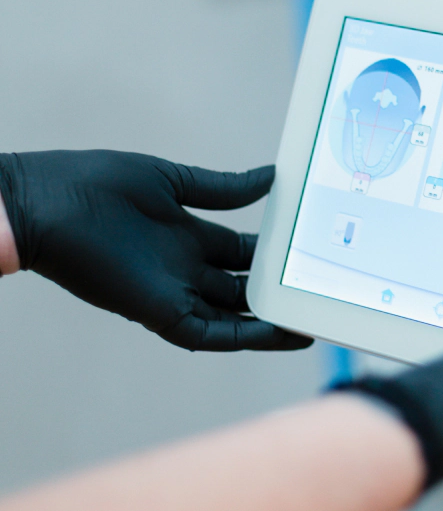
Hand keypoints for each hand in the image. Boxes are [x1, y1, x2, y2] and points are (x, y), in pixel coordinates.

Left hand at [0, 150, 311, 351]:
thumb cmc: (96, 185)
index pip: (245, 253)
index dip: (279, 255)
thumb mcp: (173, 182)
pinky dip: (250, 336)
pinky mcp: (162, 312)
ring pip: (237, 316)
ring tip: (318, 322)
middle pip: (246, 287)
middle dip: (283, 290)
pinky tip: (284, 333)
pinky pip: (213, 333)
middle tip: (325, 289)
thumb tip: (273, 178)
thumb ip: (224, 189)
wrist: (45, 203)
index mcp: (190, 237)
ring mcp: (177, 292)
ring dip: (275, 321)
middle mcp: (188, 269)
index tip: (313, 251)